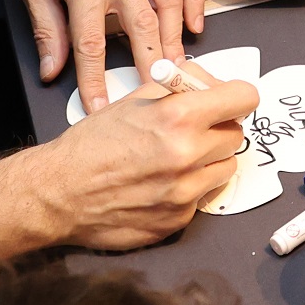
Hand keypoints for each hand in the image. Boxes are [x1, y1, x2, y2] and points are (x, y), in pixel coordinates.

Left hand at [11, 0, 204, 106]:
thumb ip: (48, 29)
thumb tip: (53, 70)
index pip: (92, 45)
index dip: (97, 81)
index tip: (103, 107)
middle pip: (142, 27)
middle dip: (152, 65)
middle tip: (160, 93)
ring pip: (170, 2)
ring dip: (175, 37)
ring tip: (177, 65)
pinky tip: (194, 23)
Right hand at [39, 82, 256, 249]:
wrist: (60, 193)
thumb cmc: (92, 144)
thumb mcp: (134, 98)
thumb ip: (180, 87)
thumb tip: (212, 84)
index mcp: (179, 117)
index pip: (244, 98)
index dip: (237, 96)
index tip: (231, 100)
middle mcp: (188, 155)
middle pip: (236, 134)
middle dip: (218, 128)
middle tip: (193, 129)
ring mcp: (185, 192)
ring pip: (225, 167)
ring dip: (208, 160)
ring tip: (175, 157)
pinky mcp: (178, 220)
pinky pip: (202, 196)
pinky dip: (189, 188)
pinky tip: (161, 183)